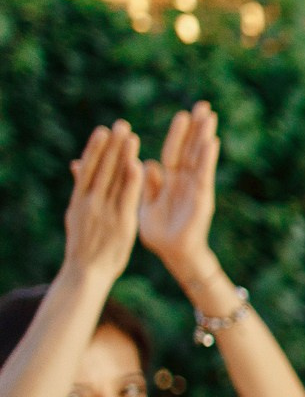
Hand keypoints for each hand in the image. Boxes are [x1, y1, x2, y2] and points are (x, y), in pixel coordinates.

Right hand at [60, 122, 143, 282]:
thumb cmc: (85, 243)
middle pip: (101, 168)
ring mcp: (104, 211)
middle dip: (111, 146)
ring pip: (113, 179)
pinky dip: (130, 181)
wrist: (87, 271)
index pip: (89, 168)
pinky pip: (126, 198)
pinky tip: (136, 164)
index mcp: (79, 200)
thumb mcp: (78, 214)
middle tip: (120, 124)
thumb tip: (76, 163)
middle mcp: (89, 202)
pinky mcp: (119, 222)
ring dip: (122, 156)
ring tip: (130, 136)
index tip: (103, 130)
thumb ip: (81, 188)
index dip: (97, 148)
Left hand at [139, 102, 221, 281]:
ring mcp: (195, 189)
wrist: (173, 255)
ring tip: (209, 115)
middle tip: (203, 105)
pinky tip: (211, 142)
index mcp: (170, 182)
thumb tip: (147, 162)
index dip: (178, 134)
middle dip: (196, 128)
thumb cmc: (160, 234)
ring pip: (199, 158)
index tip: (182, 114)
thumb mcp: (146, 205)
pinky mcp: (201, 198)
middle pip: (191, 149)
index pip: (174, 152)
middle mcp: (185, 182)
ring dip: (204, 136)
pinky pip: (203, 175)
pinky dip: (206, 159)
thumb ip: (148, 184)